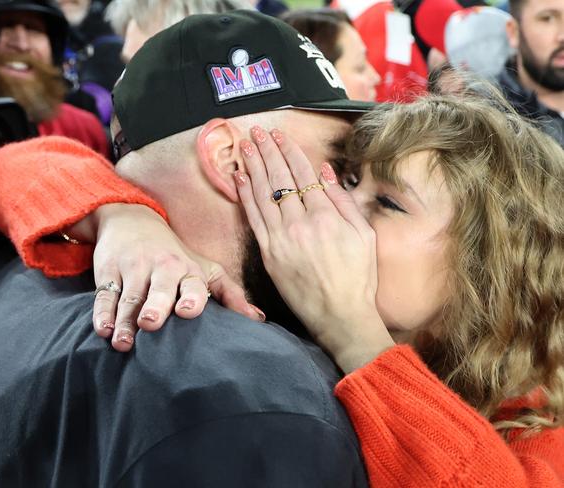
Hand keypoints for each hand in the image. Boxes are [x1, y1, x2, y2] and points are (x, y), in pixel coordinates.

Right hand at [69, 204, 263, 351]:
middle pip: (158, 289)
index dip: (191, 297)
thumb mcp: (205, 268)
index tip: (189, 311)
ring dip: (125, 320)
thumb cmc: (176, 254)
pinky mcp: (108, 271)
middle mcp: (161, 268)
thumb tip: (259, 320)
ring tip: (123, 342)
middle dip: (156, 305)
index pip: (192, 284)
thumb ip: (230, 294)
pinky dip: (102, 313)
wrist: (132, 219)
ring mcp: (133, 269)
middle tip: (151, 323)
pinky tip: (103, 330)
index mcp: (187, 270)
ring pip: (129, 297)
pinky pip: (104, 295)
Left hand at [234, 127, 393, 371]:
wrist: (339, 315)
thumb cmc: (358, 277)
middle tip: (256, 132)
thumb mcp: (363, 235)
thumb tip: (325, 172)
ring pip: (263, 194)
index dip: (289, 151)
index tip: (280, 135)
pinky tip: (239, 178)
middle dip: (267, 151)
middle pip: (279, 178)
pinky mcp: (269, 253)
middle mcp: (301, 223)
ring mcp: (281, 238)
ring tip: (245, 147)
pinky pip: (253, 218)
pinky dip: (245, 196)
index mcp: (326, 216)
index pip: (303, 174)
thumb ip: (343, 201)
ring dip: (253, 167)